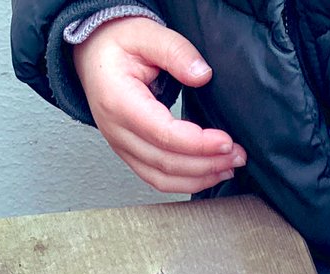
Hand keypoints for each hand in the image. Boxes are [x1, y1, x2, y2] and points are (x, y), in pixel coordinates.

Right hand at [72, 18, 246, 192]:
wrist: (92, 56)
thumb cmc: (116, 44)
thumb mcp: (145, 33)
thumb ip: (175, 51)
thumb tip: (203, 75)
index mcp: (118, 101)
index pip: (163, 133)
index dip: (198, 143)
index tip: (227, 141)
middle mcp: (116, 131)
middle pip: (166, 162)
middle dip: (207, 164)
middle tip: (237, 156)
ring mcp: (121, 147)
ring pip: (162, 179)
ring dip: (199, 178)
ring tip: (228, 168)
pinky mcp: (129, 155)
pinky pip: (157, 180)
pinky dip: (185, 183)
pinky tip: (208, 175)